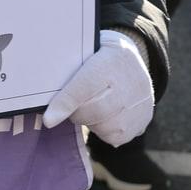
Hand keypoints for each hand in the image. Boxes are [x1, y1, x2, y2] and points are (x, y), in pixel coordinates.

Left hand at [43, 30, 153, 146]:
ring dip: (91, 121)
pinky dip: (105, 130)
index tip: (48, 120)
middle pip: (92, 111)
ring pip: (102, 127)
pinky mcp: (142, 121)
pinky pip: (114, 137)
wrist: (132, 61)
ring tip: (94, 105)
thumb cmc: (99, 57)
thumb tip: (48, 102)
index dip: (65, 104)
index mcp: (108, 60)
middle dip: (76, 112)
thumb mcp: (83, 53)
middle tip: (74, 104)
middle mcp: (127, 84)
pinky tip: (106, 115)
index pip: (84, 87)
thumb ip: (66, 73)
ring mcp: (137, 105)